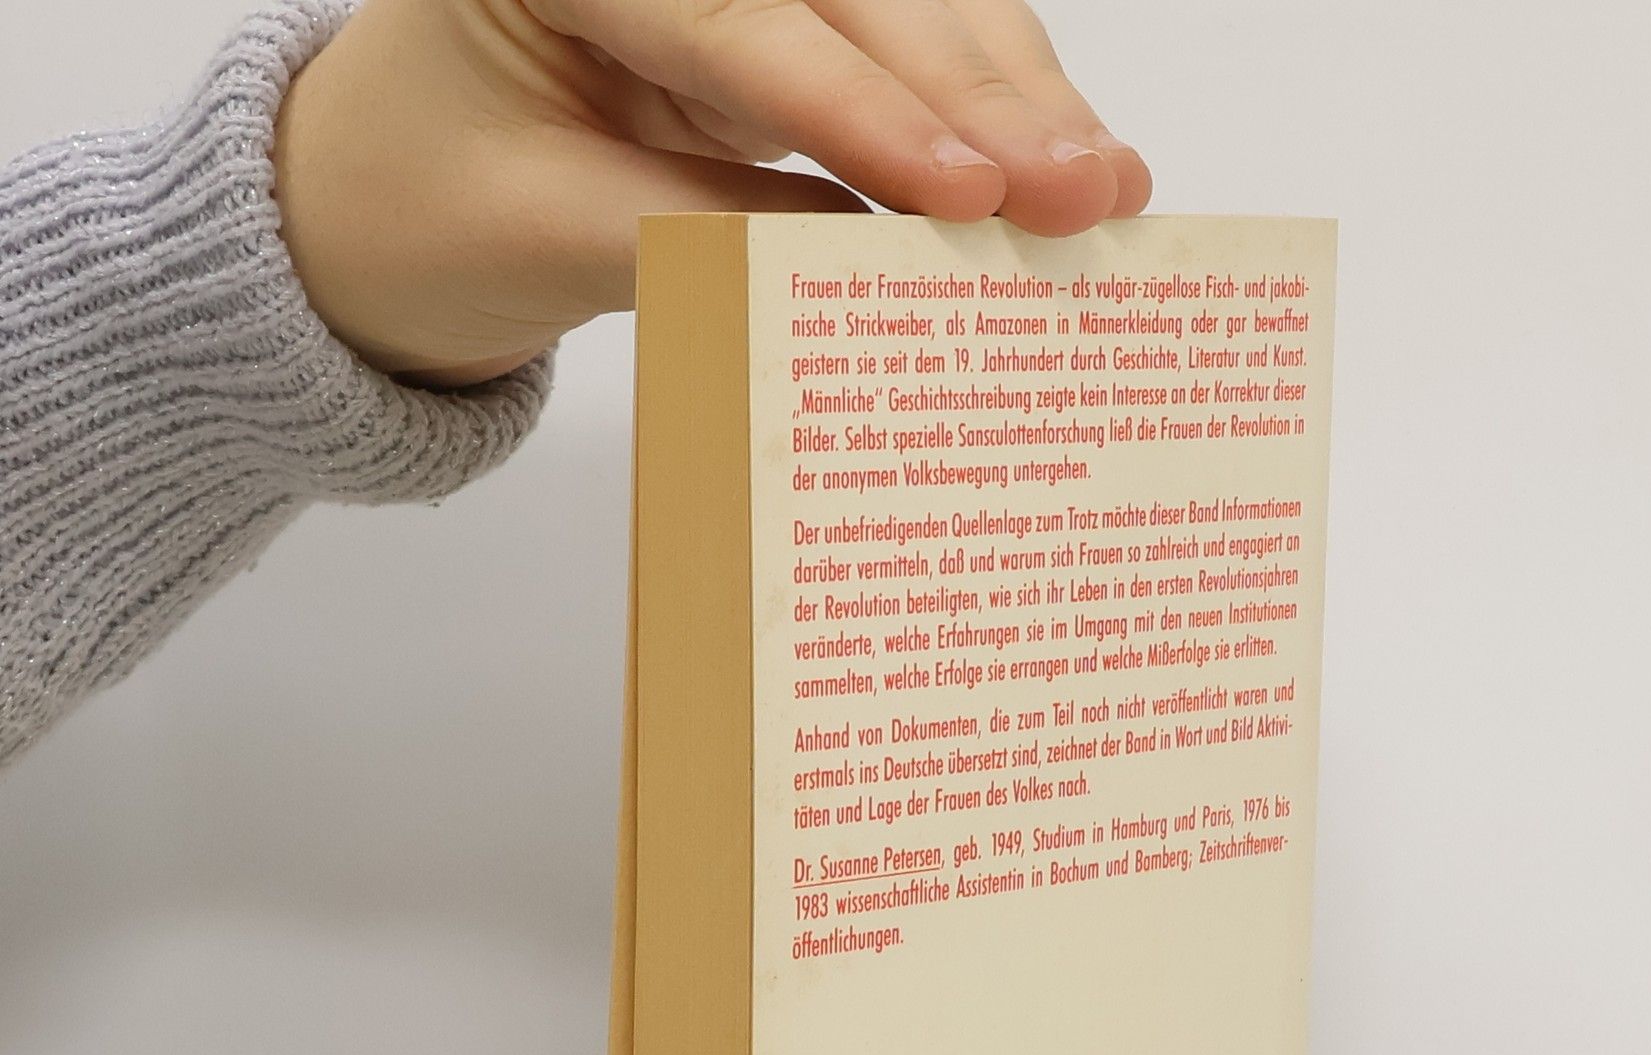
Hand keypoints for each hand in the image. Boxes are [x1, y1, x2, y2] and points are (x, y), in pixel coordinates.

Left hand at [274, 0, 1152, 386]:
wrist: (379, 215)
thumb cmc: (421, 215)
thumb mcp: (548, 233)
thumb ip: (708, 238)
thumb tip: (885, 268)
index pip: (732, 22)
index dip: (860, 112)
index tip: (964, 194)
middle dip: (979, 95)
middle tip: (1084, 190)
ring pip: (904, 10)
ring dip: (1015, 96)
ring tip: (1106, 184)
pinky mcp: (777, 32)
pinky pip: (902, 59)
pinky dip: (988, 114)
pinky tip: (1065, 158)